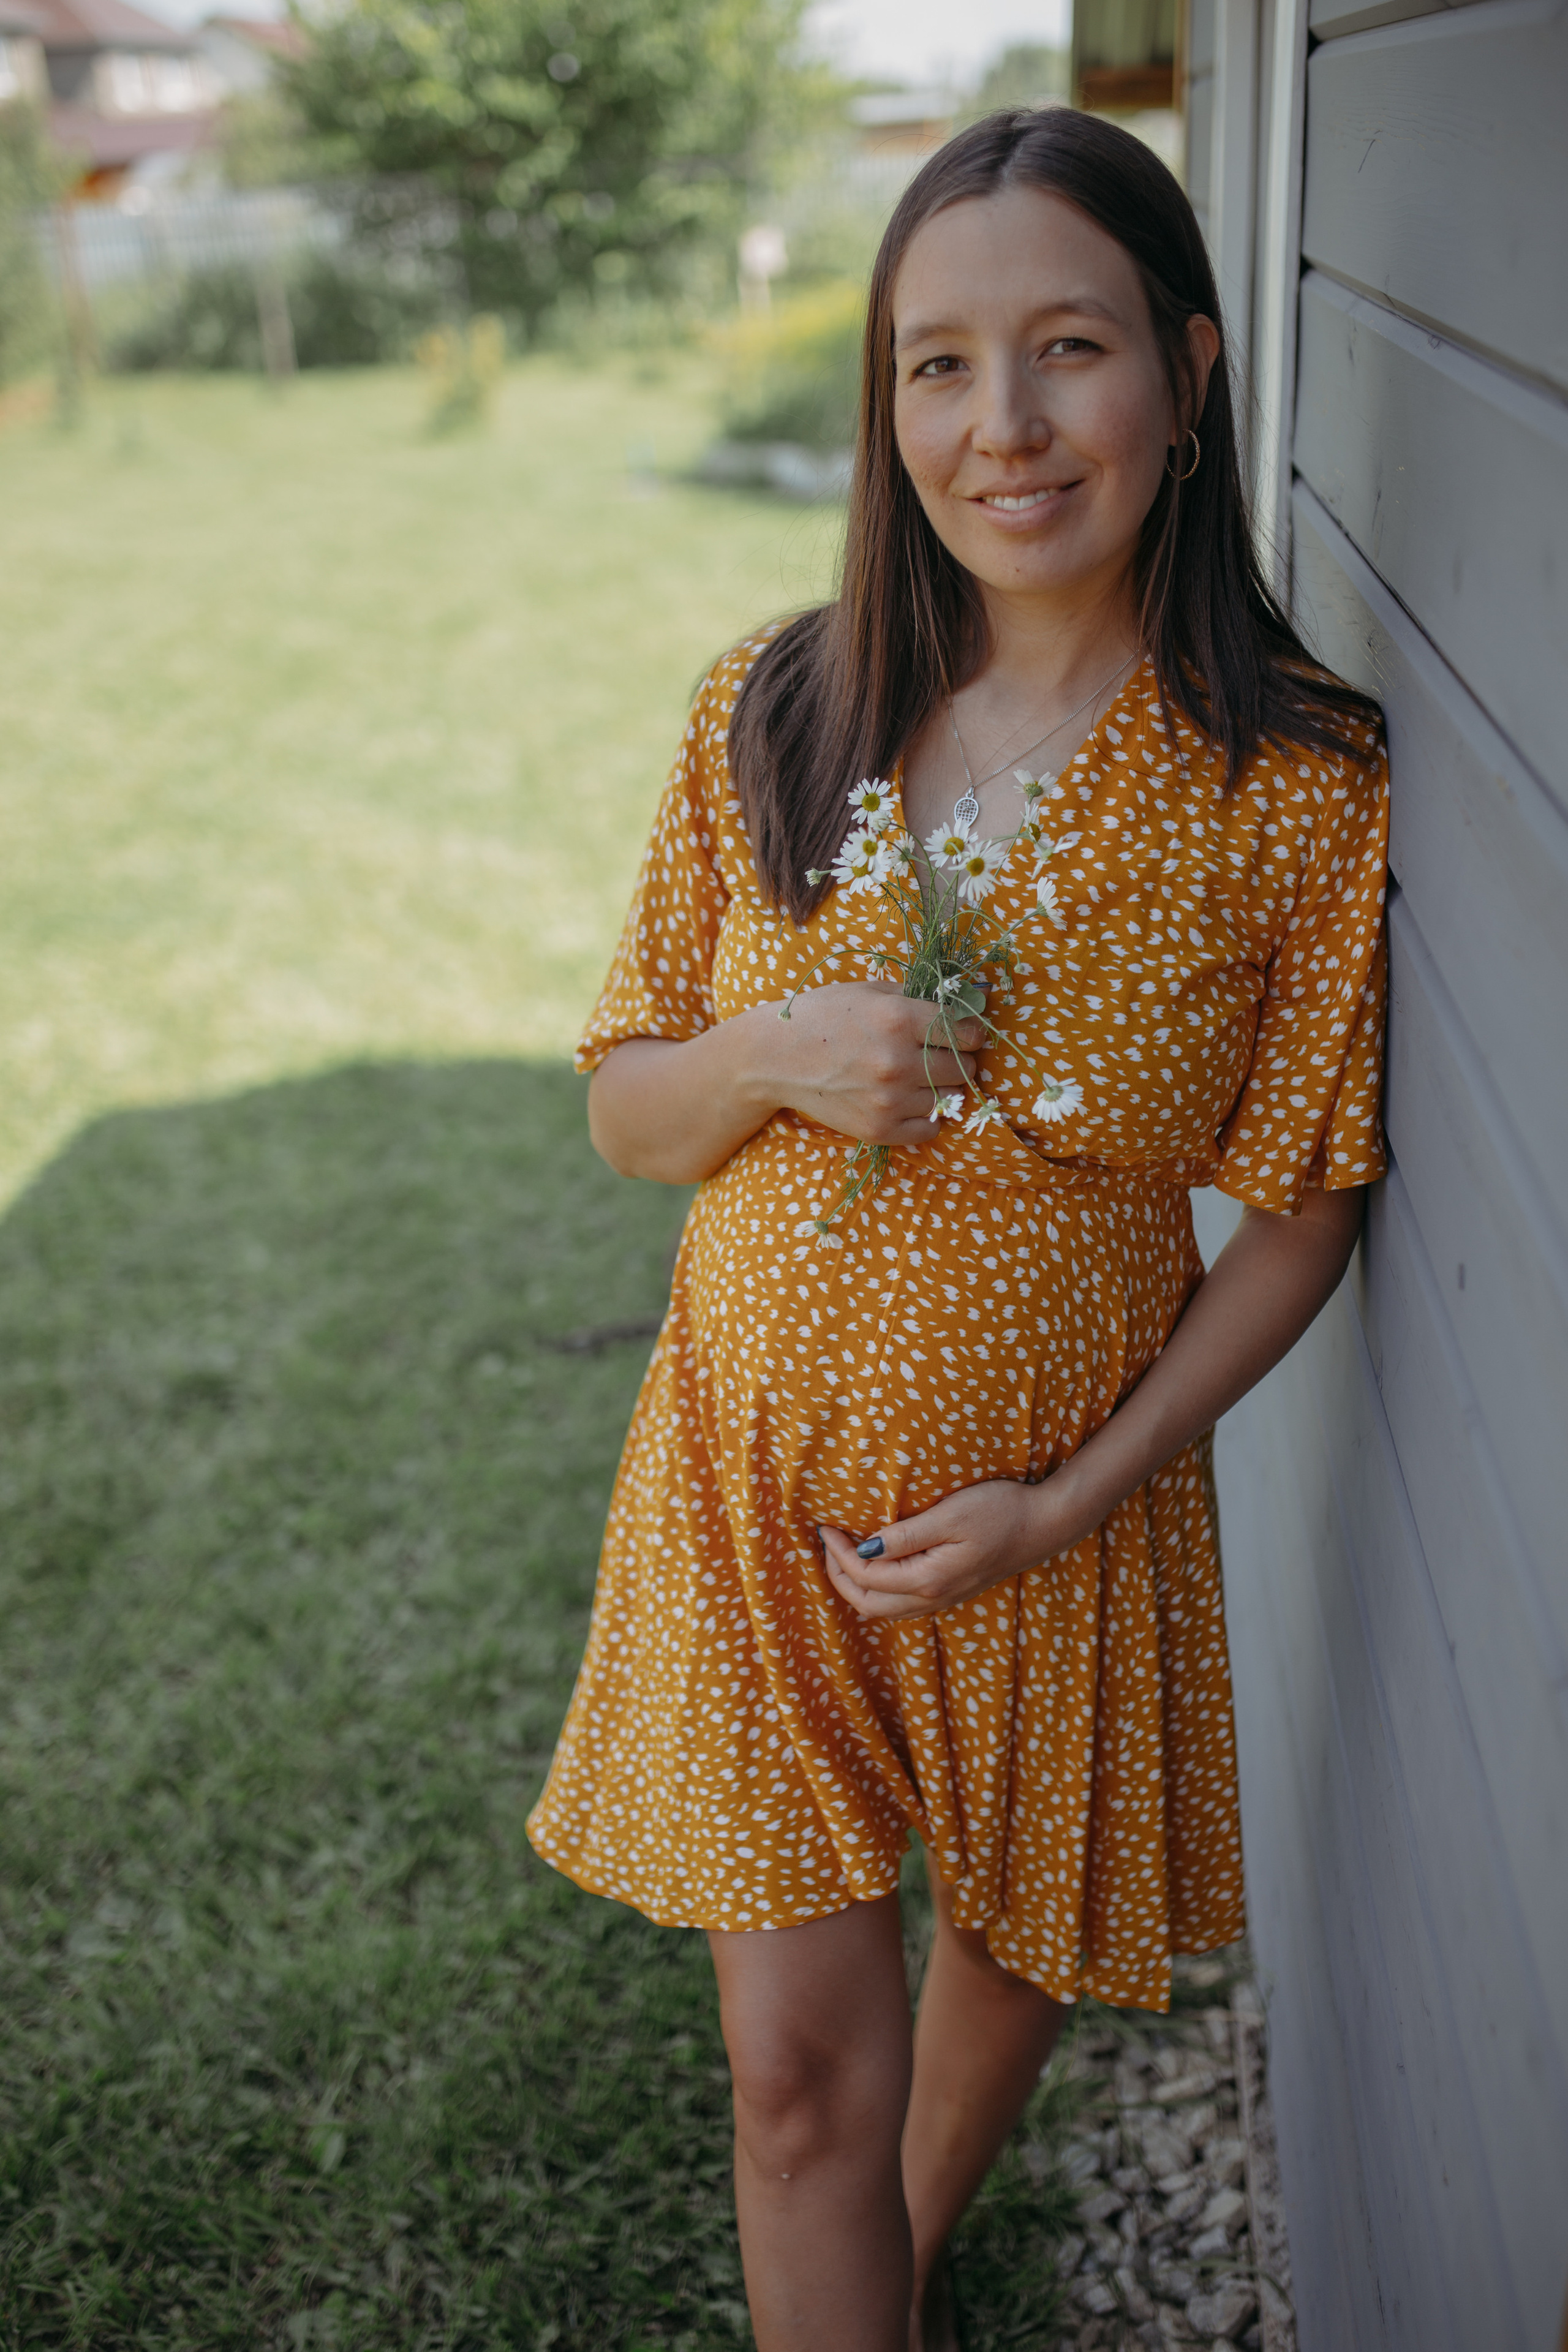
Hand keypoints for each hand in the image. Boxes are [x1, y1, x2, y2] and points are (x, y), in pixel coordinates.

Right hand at [766, 982, 983, 1147]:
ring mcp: (888, 1100)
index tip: (964, 1034)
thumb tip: (963, 1003)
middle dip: (958, 1061)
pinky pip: (930, 1129)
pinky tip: (909, 1101)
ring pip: (949, 1099)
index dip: (971, 1033)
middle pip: (964, 1069)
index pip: (967, 1033)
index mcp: (898, 1019)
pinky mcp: (878, 1129)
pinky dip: (927, 1117)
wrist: (774, 1058)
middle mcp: (897, 1061)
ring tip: (917, 1077)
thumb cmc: (823, 1016)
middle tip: (939, 1056)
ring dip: (941, 1089)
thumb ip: (916, 998)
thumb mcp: (869, 992)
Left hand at [818, 1477, 1071, 1620]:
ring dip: (856, 1585)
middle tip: (827, 1542)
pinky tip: (875, 1564)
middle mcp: (932, 1598)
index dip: (838, 1554)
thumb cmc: (1000, 1511)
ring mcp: (942, 1599)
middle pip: (867, 1604)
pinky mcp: (950, 1592)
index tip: (825, 1526)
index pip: (865, 1576)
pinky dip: (877, 1589)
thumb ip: (904, 1535)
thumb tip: (863, 1548)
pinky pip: (901, 1604)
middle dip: (838, 1576)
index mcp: (928, 1579)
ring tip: (842, 1553)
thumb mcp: (949, 1515)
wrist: (1045, 1525)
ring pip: (883, 1609)